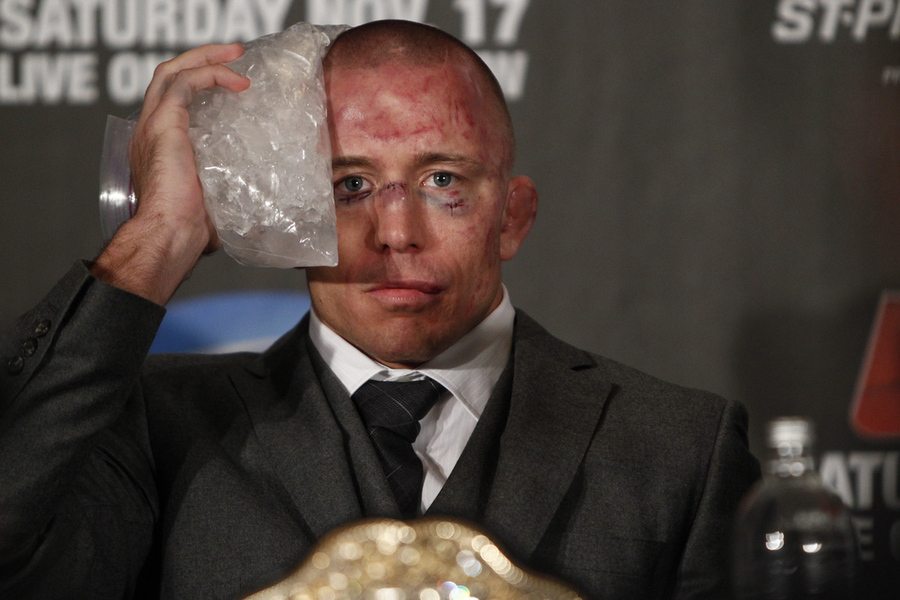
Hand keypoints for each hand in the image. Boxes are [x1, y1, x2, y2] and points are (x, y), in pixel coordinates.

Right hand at [92, 44, 250, 305]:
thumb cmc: (191, 232)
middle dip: (202, 59)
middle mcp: (150, 131)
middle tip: (234, 54)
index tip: (232, 83)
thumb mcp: (217, 202)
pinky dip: (210, 74)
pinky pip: (184, 83)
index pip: (172, 102)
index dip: (199, 85)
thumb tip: (265, 204)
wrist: (169, 236)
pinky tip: (237, 82)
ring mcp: (153, 126)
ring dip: (205, 58)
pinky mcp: (163, 125)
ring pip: (172, 71)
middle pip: (168, 77)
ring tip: (235, 54)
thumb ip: (232, 191)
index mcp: (159, 148)